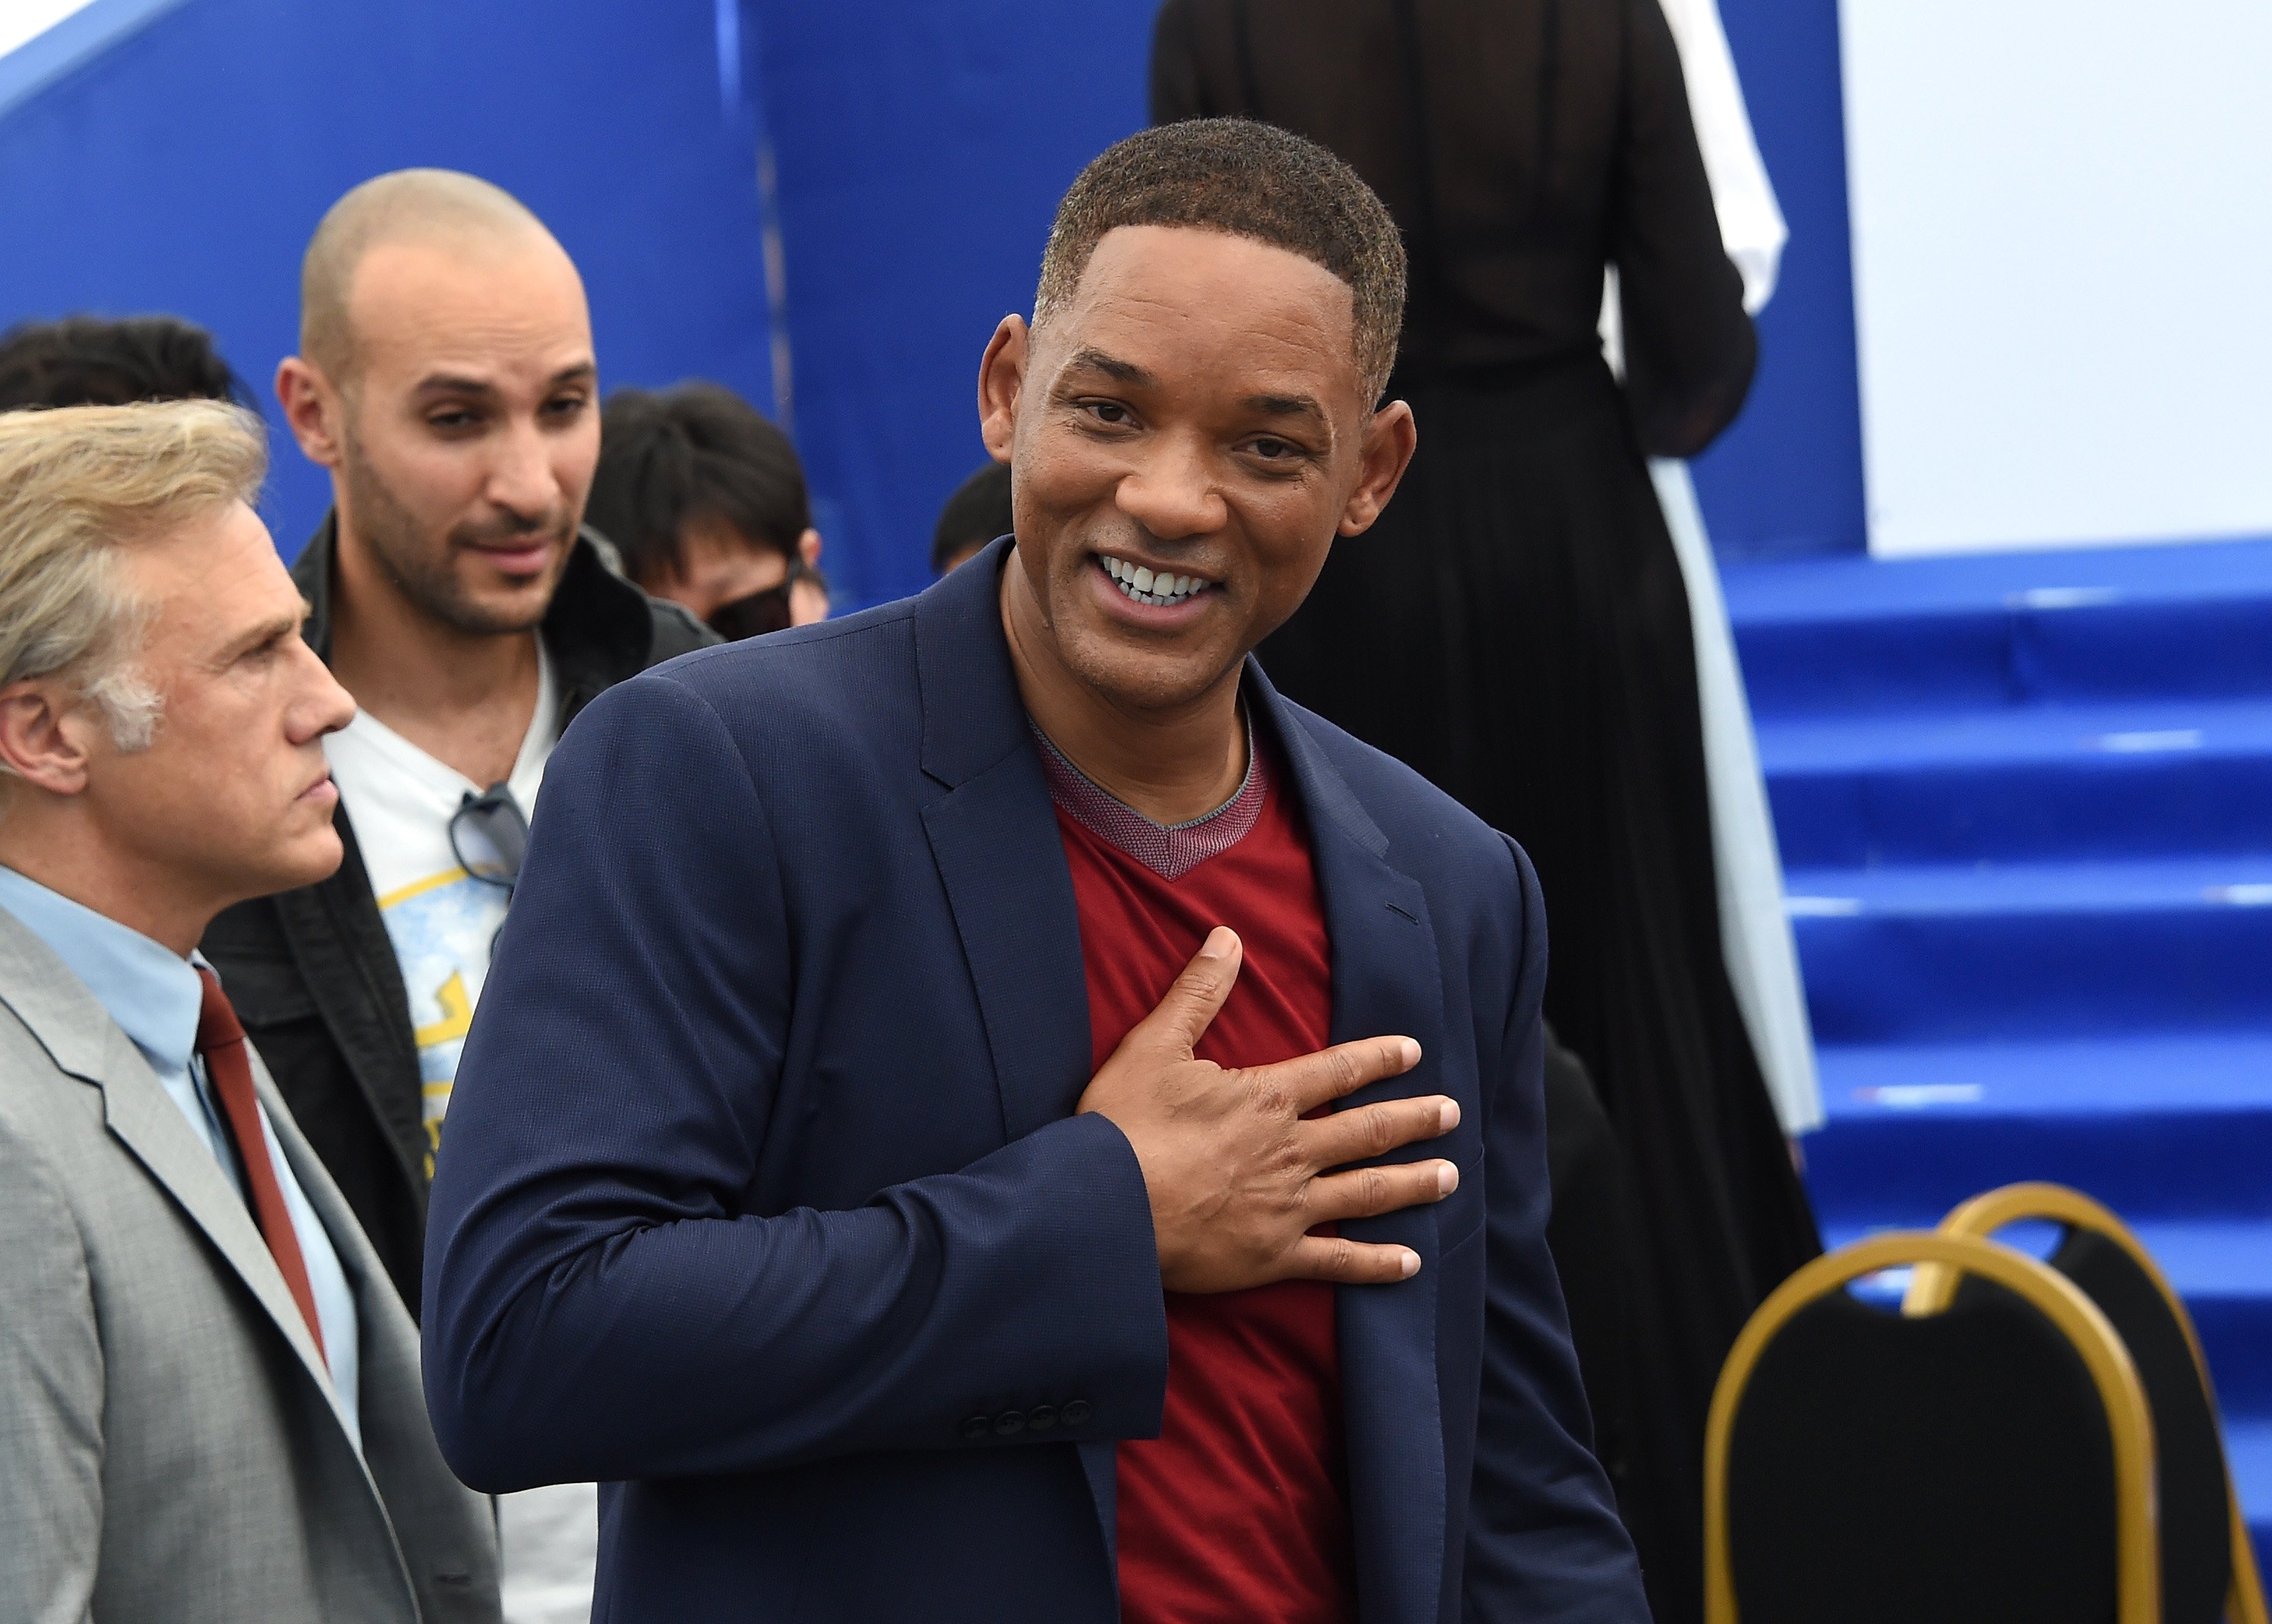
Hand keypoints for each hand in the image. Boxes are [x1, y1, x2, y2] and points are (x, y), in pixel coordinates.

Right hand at [1077, 926, 1457, 1292]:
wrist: (1104, 1207)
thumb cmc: (1123, 1125)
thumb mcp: (1153, 1045)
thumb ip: (1198, 992)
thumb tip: (1228, 937)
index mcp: (1267, 1098)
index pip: (1337, 1070)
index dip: (1378, 1058)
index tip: (1413, 1052)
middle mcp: (1291, 1150)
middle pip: (1367, 1131)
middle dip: (1414, 1119)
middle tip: (1452, 1113)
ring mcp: (1288, 1206)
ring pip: (1366, 1191)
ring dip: (1412, 1182)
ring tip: (1450, 1176)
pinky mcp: (1273, 1256)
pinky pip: (1337, 1262)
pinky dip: (1377, 1265)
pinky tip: (1411, 1263)